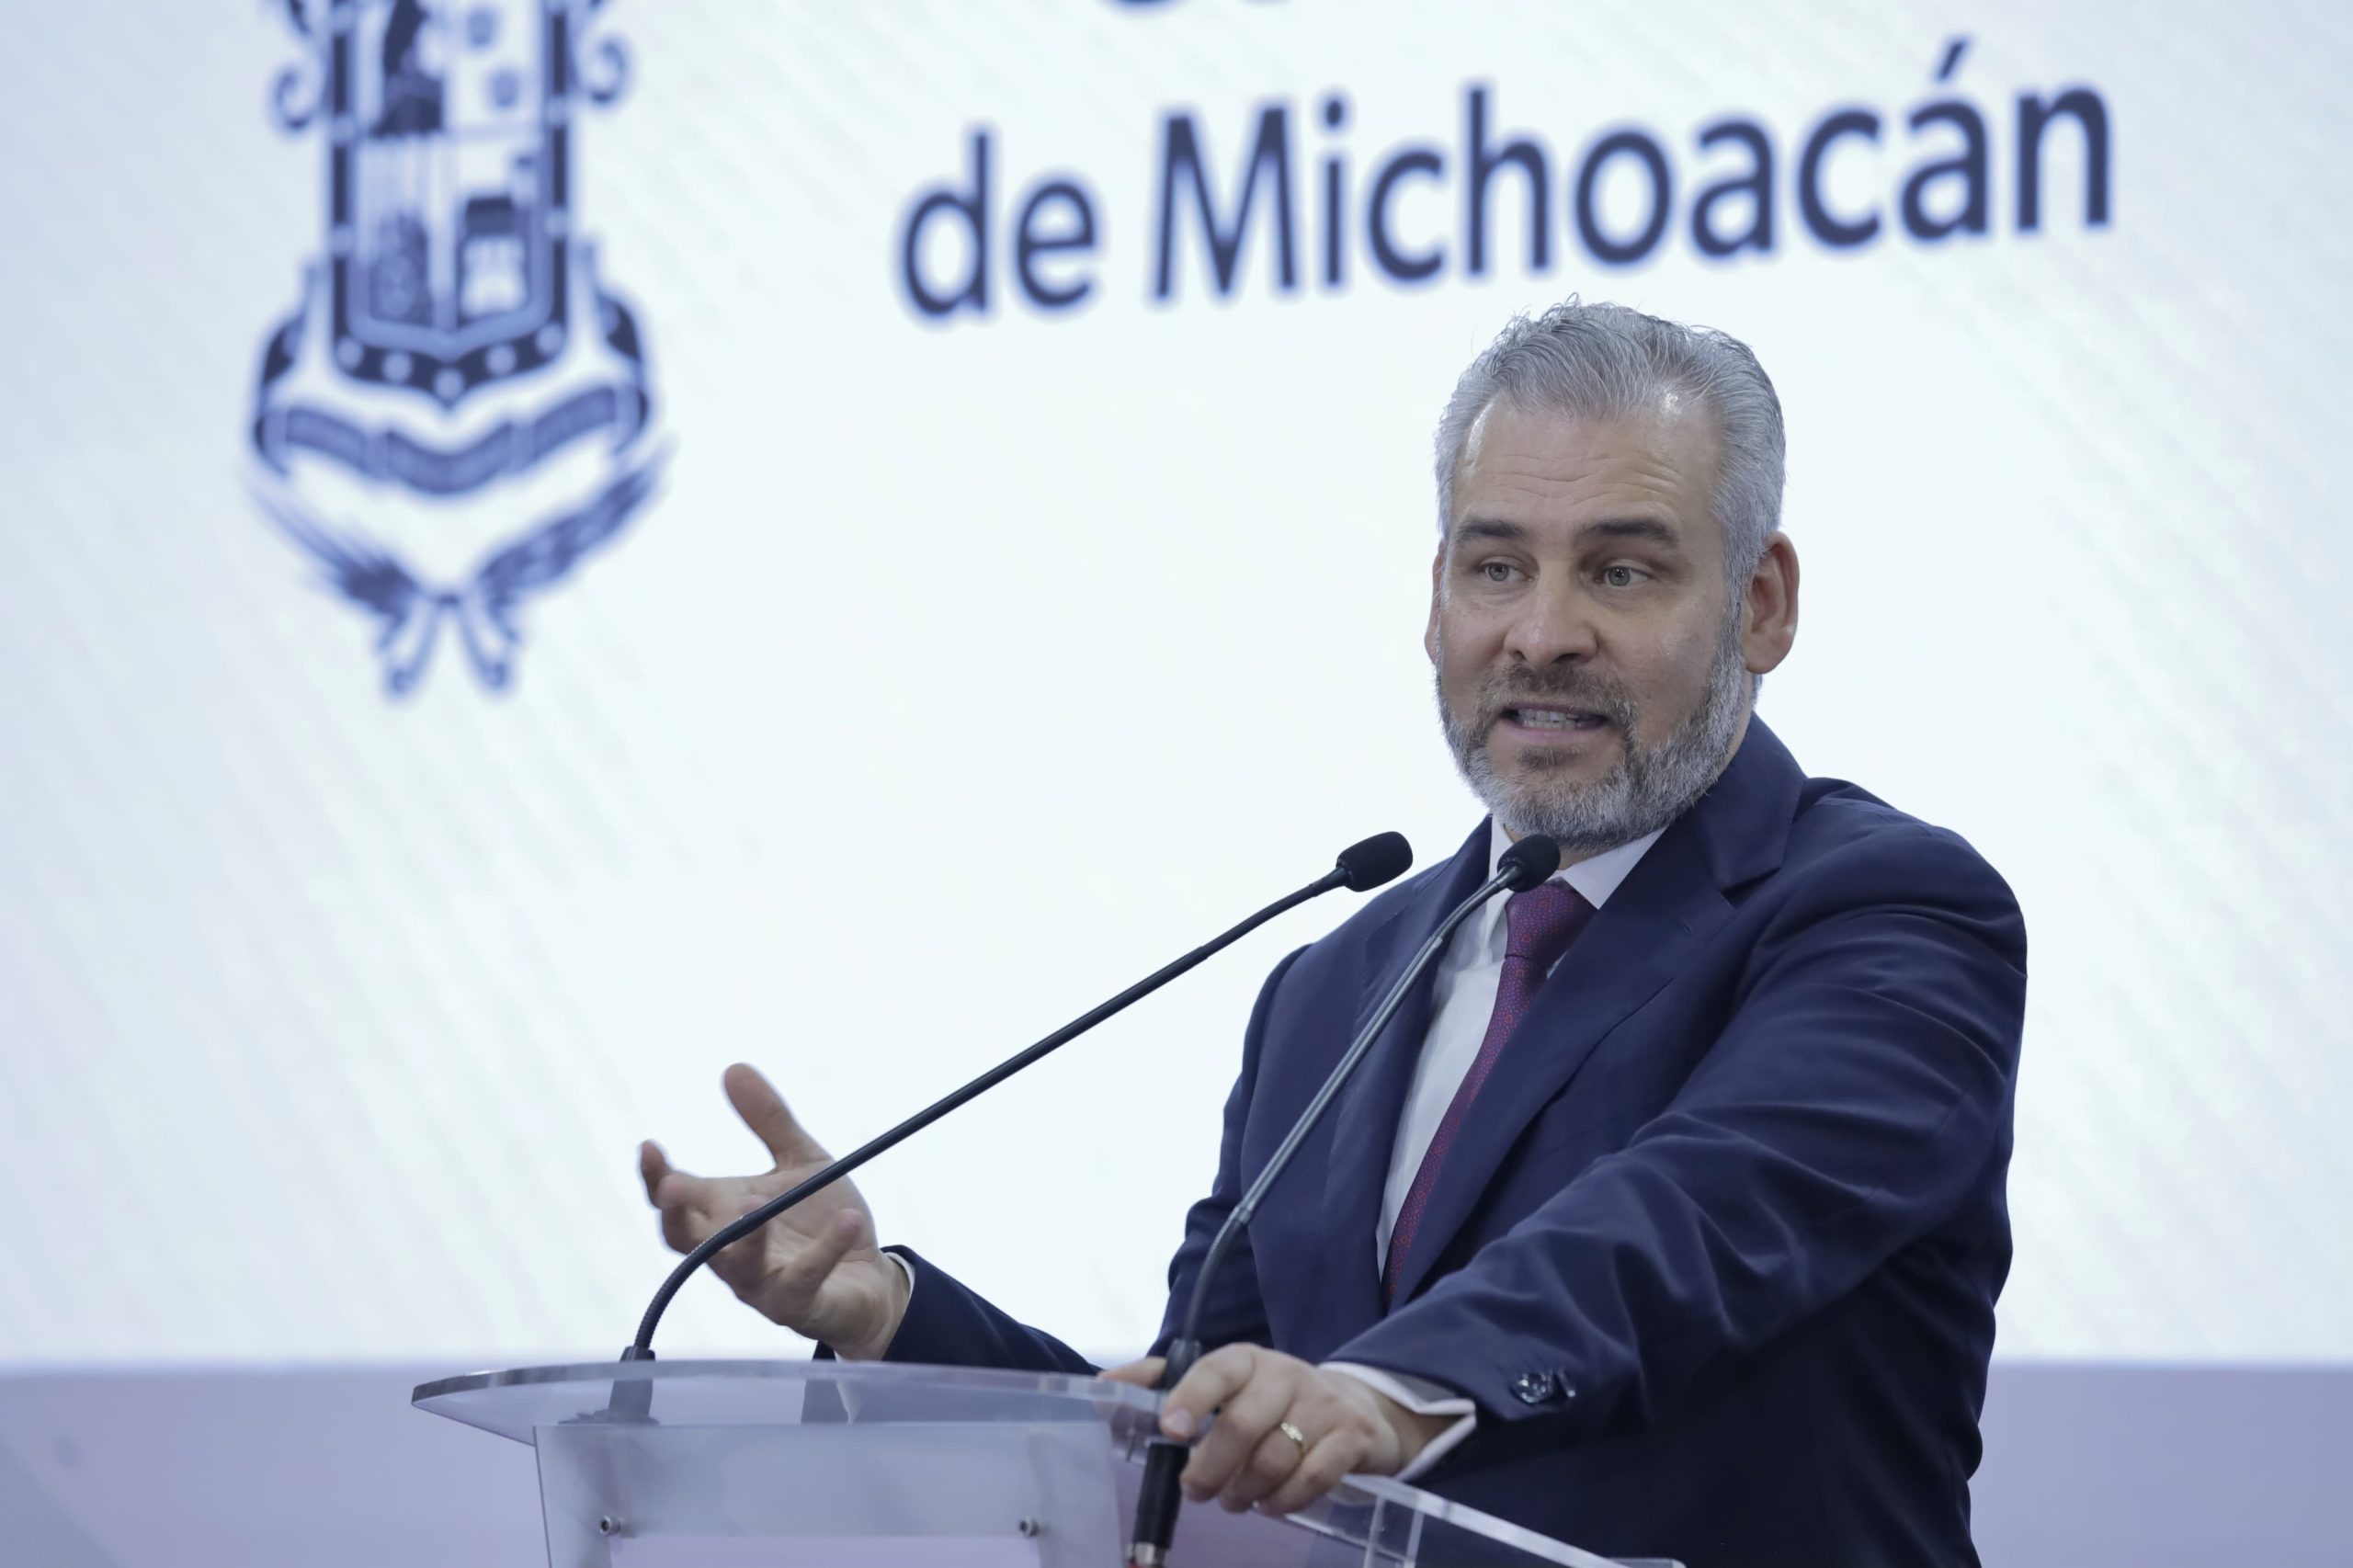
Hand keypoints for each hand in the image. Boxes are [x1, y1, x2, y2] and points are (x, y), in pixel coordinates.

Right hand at [639, 1063, 909, 1359]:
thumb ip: (769, 1121)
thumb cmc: (819, 1221)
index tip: (649, 1147)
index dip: (657, 1178)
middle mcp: (731, 1255)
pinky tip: (847, 1219)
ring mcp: (762, 1285)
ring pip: (740, 1265)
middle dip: (677, 1213)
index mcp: (723, 1216)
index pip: (674, 1201)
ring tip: (755, 1201)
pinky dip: (827, 1248)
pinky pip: (807, 1278)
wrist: (867, 1280)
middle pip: (687, 1240)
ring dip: (745, 1234)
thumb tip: (733, 1067)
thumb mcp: (800, 1161)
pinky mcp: (801, 1305)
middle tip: (673, 1185)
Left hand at [1102, 1347, 1451, 1515]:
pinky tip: (1273, 1504)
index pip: (1214, 1371)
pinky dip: (1288, 1500)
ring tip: (1237, 1500)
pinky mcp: (1352, 1435)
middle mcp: (1285, 1374)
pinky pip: (1316, 1476)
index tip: (1170, 1430)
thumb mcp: (1224, 1384)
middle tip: (1197, 1491)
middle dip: (1211, 1468)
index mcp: (1246, 1360)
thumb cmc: (1271, 1400)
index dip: (1190, 1399)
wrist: (1357, 1408)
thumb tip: (1101, 1387)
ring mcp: (1324, 1403)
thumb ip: (1163, 1383)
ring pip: (1276, 1458)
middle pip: (1242, 1424)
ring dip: (1246, 1492)